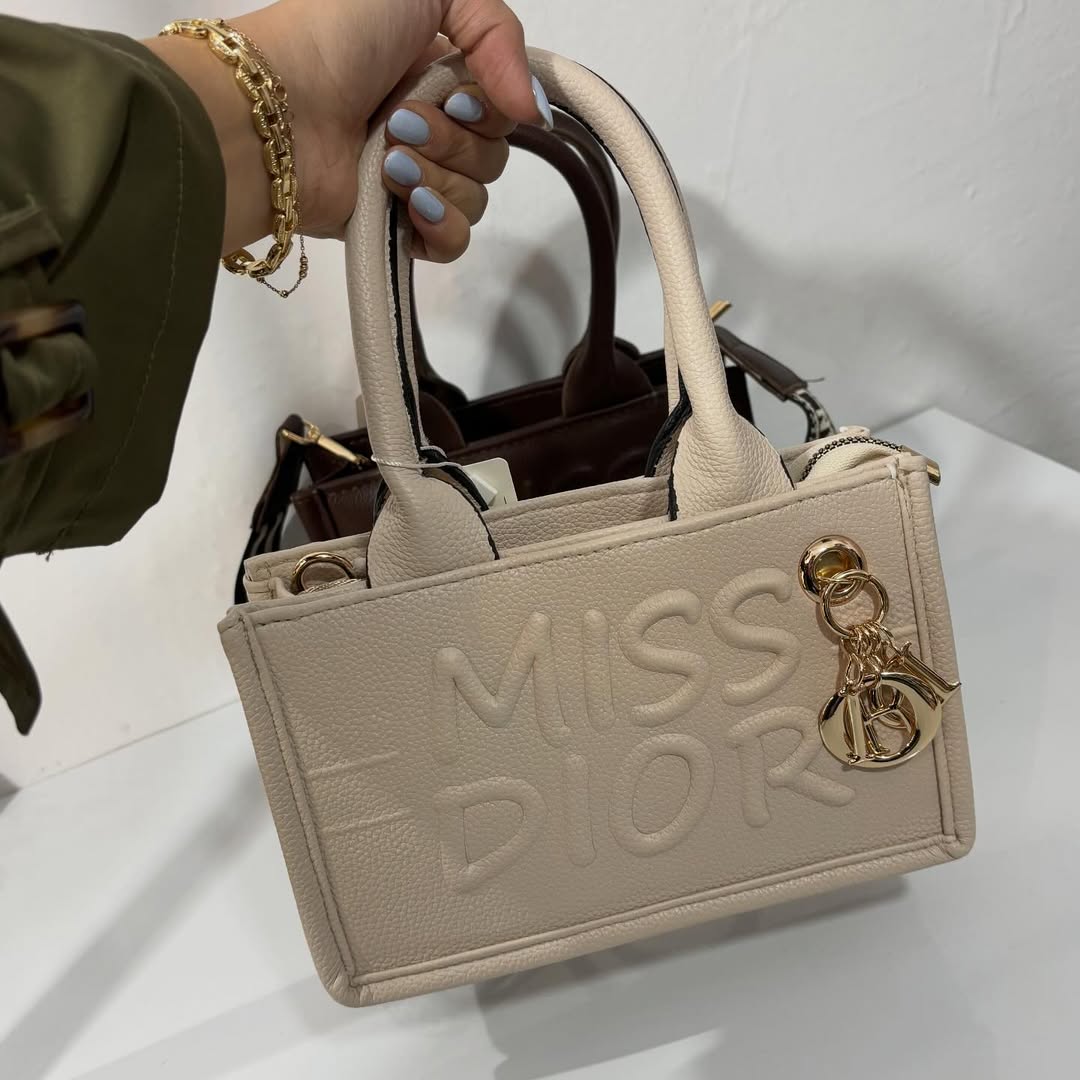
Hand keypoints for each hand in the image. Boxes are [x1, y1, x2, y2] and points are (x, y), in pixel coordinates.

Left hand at [149, 0, 544, 259]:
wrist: (271, 112)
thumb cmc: (334, 39)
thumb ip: (498, 31)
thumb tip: (532, 111)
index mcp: (434, 71)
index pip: (500, 104)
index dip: (492, 104)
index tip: (458, 94)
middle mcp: (427, 125)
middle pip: (493, 154)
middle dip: (455, 138)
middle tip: (399, 122)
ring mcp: (411, 179)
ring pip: (476, 197)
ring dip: (439, 175)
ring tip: (386, 160)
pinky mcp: (393, 228)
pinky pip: (453, 242)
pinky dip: (441, 225)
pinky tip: (411, 204)